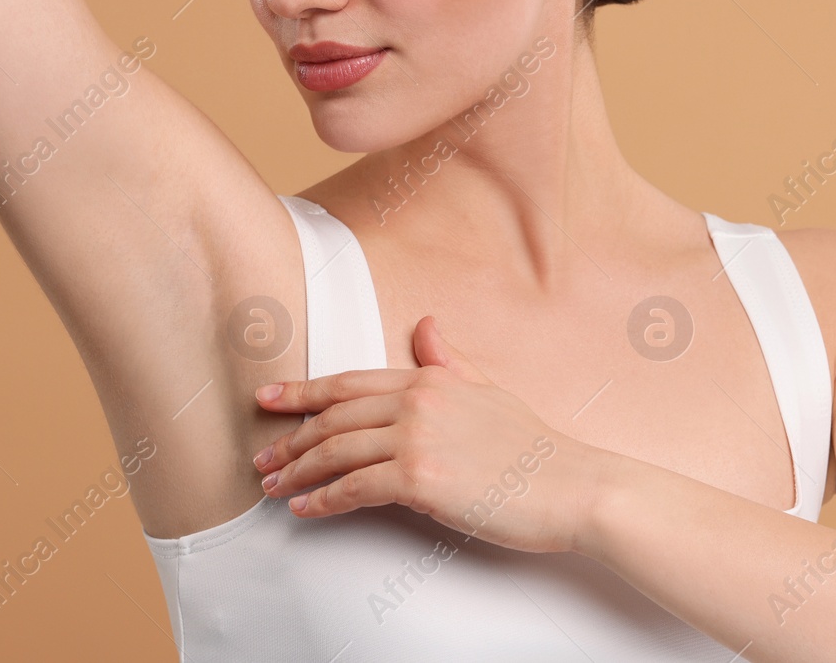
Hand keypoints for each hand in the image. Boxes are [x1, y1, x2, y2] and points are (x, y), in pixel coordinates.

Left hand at [251, 315, 614, 553]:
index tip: (269, 398)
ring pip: (337, 452)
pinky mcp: (421, 478)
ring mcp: (418, 438)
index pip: (350, 382)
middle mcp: (419, 401)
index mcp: (431, 378)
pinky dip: (324, 499)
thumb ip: (450, 362)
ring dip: (299, 471)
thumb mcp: (489, 391)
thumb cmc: (535, 449)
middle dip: (291, 438)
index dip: (303, 391)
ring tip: (275, 487)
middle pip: (334, 417)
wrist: (573, 485)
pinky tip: (306, 508)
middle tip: (263, 459)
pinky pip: (356, 488)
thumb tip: (427, 327)